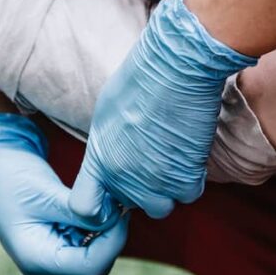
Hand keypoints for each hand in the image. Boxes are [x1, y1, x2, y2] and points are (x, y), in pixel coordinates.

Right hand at [0, 109, 127, 274]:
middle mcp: (43, 265)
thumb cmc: (9, 176)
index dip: (113, 242)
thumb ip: (79, 211)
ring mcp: (49, 255)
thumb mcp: (45, 193)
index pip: (90, 267)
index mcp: (36, 258)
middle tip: (119, 202)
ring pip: (93, 254)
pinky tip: (98, 204)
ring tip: (108, 200)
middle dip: (111, 236)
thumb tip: (114, 219)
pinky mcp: (56, 242)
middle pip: (94, 264)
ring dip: (105, 230)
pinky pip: (86, 242)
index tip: (122, 210)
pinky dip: (96, 225)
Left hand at [69, 0, 257, 220]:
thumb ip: (108, 146)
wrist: (175, 67)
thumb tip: (115, 158)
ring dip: (167, 188)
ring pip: (161, 206)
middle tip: (151, 159)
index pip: (84, 207)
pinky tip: (188, 153)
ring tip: (171, 156)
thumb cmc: (141, 79)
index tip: (110, 197)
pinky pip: (188, 194)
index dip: (98, 207)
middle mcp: (123, 175)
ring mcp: (154, 180)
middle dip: (140, 189)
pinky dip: (191, 178)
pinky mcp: (185, 176)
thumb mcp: (107, 113)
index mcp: (99, 158)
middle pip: (130, 205)